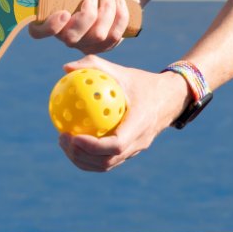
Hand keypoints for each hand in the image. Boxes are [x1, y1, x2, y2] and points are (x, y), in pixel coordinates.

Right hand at [29, 0, 138, 53]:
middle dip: (87, 15)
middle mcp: (65, 36)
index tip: (64, 12)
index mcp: (52, 19)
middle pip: (71, 38)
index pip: (38, 32)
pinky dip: (120, 16)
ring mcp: (84, 44)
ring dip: (107, 11)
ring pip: (97, 36)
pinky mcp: (103, 47)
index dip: (48, 27)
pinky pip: (113, 37)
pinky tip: (120, 4)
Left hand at [57, 55, 191, 171]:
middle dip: (81, 155)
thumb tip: (65, 68)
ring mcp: (135, 150)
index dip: (93, 146)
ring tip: (63, 142)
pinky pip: (107, 160)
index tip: (73, 136)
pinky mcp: (130, 152)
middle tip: (62, 138)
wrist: (170, 98)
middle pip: (107, 161)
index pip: (116, 144)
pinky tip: (72, 141)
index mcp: (140, 124)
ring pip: (106, 165)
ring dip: (82, 159)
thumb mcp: (121, 71)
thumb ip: (94, 66)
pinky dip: (88, 156)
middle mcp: (139, 142)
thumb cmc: (142, 82)